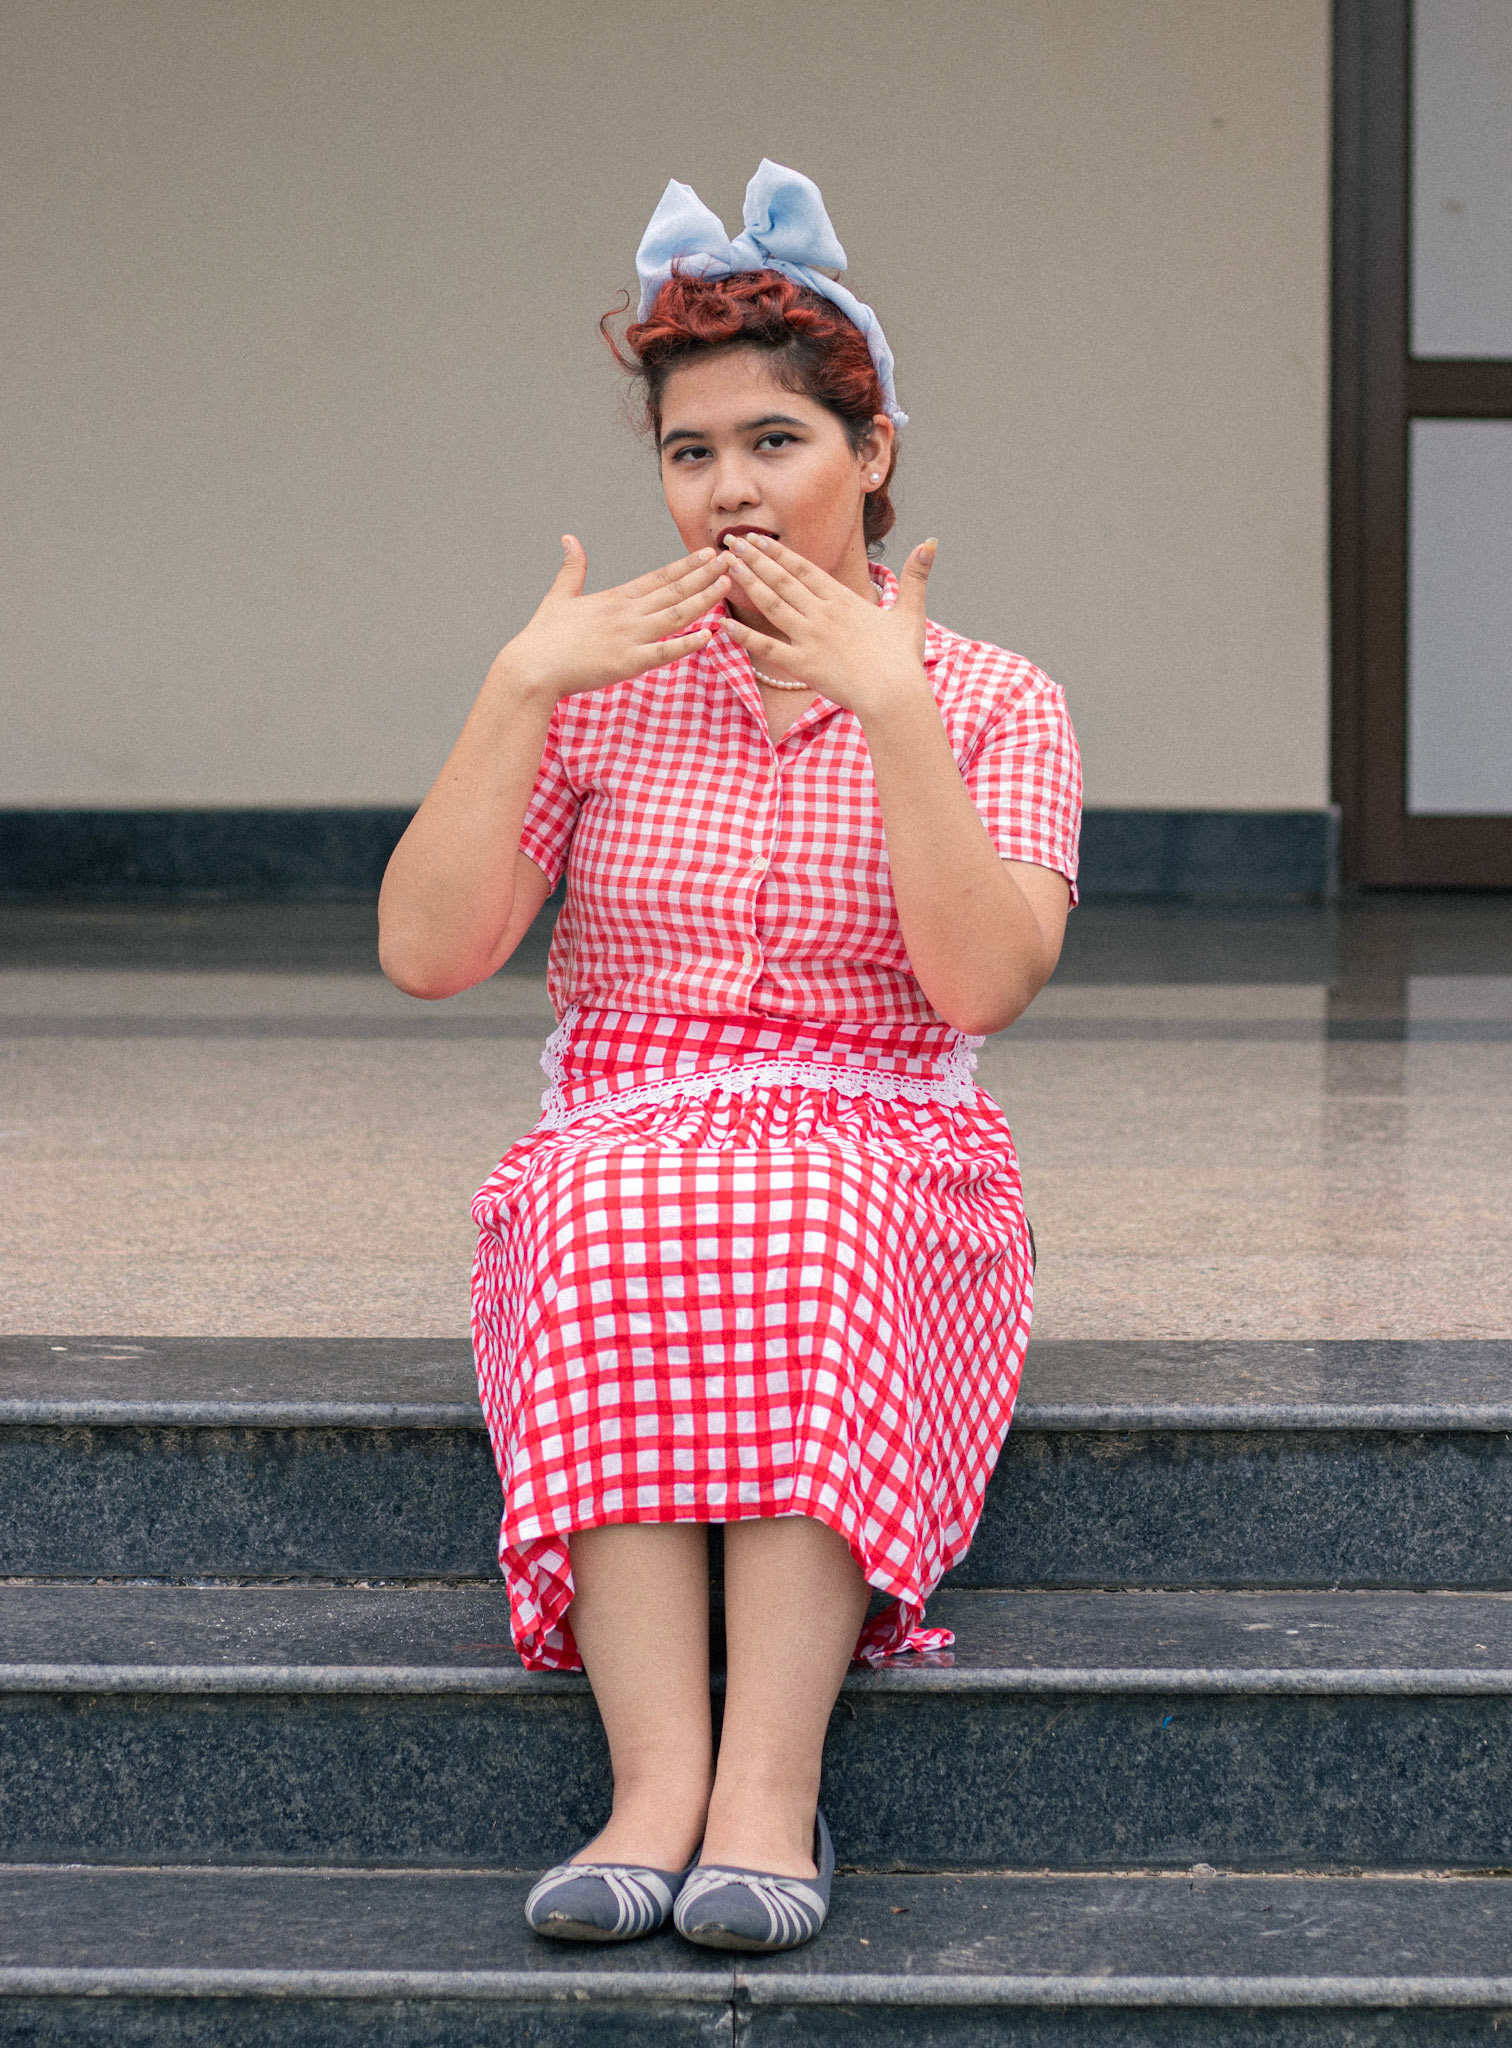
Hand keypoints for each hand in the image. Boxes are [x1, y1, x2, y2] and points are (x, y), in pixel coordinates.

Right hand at [490, 537, 730, 702]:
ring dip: (704, 600)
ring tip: (727, 586)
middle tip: (733, 562)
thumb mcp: (559, 596)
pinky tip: (710, 634)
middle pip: (674, 591)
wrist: (532, 667)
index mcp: (615, 598)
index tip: (709, 554)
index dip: (686, 565)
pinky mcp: (627, 663)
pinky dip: (688, 643)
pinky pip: (664, 652)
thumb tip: (569, 538)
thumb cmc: (544, 637)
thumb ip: (572, 568)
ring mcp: (629, 637)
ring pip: (676, 615)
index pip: (658, 577)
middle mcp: (627, 613)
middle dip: (705, 576)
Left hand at [718, 533, 937, 721]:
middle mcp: (822, 614)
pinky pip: (767, 648)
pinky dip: (744, 636)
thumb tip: (931, 542)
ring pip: (772, 605)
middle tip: (730, 542)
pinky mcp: (803, 666)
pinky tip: (724, 624)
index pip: (803, 568)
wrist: (894, 695)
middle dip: (754, 559)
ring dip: (748, 585)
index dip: (777, 552)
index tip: (755, 538)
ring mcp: (810, 639)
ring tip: (725, 568)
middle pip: (782, 580)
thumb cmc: (902, 660)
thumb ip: (916, 576)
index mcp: (843, 600)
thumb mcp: (911, 612)